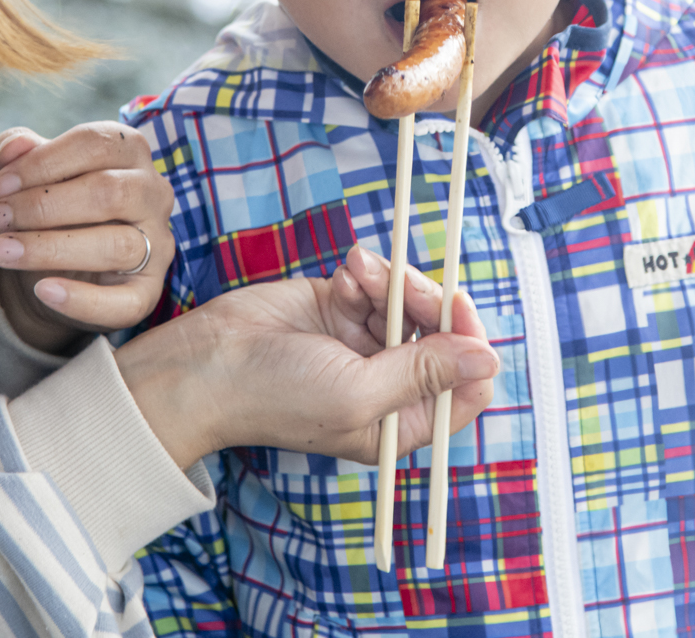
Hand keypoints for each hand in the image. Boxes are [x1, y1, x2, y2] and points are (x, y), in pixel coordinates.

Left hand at [0, 123, 174, 351]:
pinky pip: (125, 302)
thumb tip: (16, 146)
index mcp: (130, 151)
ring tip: (1, 251)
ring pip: (117, 245)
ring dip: (50, 248)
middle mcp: (154, 193)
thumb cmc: (42, 209)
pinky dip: (82, 299)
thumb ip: (12, 153)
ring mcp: (158, 243)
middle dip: (42, 206)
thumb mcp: (19, 175)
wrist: (46, 269)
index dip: (42, 163)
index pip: (96, 144)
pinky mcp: (148, 291)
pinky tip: (43, 290)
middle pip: (109, 192)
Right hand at [112, 244, 499, 468]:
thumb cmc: (275, 397)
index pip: (466, 385)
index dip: (470, 345)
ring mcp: (368, 343)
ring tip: (356, 274)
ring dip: (392, 280)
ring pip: (412, 301)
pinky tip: (343, 272)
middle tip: (401, 283)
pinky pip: (379, 281)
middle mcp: (392, 383)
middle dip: (427, 302)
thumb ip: (424, 373)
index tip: (457, 311)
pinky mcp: (345, 307)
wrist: (207, 365)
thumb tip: (488, 358)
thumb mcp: (358, 394)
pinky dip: (367, 271)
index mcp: (402, 422)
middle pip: (444, 334)